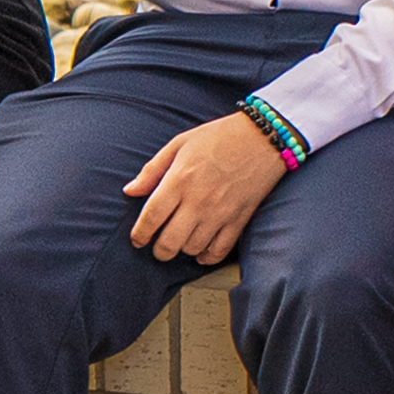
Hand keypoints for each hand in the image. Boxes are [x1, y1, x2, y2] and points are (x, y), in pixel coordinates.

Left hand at [124, 113, 292, 264]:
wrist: (264, 136)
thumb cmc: (220, 135)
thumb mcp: (180, 143)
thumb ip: (152, 169)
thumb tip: (130, 190)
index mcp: (180, 179)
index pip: (151, 218)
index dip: (140, 234)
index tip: (138, 238)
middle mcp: (198, 200)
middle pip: (169, 242)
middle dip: (159, 250)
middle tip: (158, 245)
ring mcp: (220, 212)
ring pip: (192, 249)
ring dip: (183, 249)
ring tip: (182, 241)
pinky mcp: (239, 219)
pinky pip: (219, 250)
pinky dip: (207, 257)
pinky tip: (201, 250)